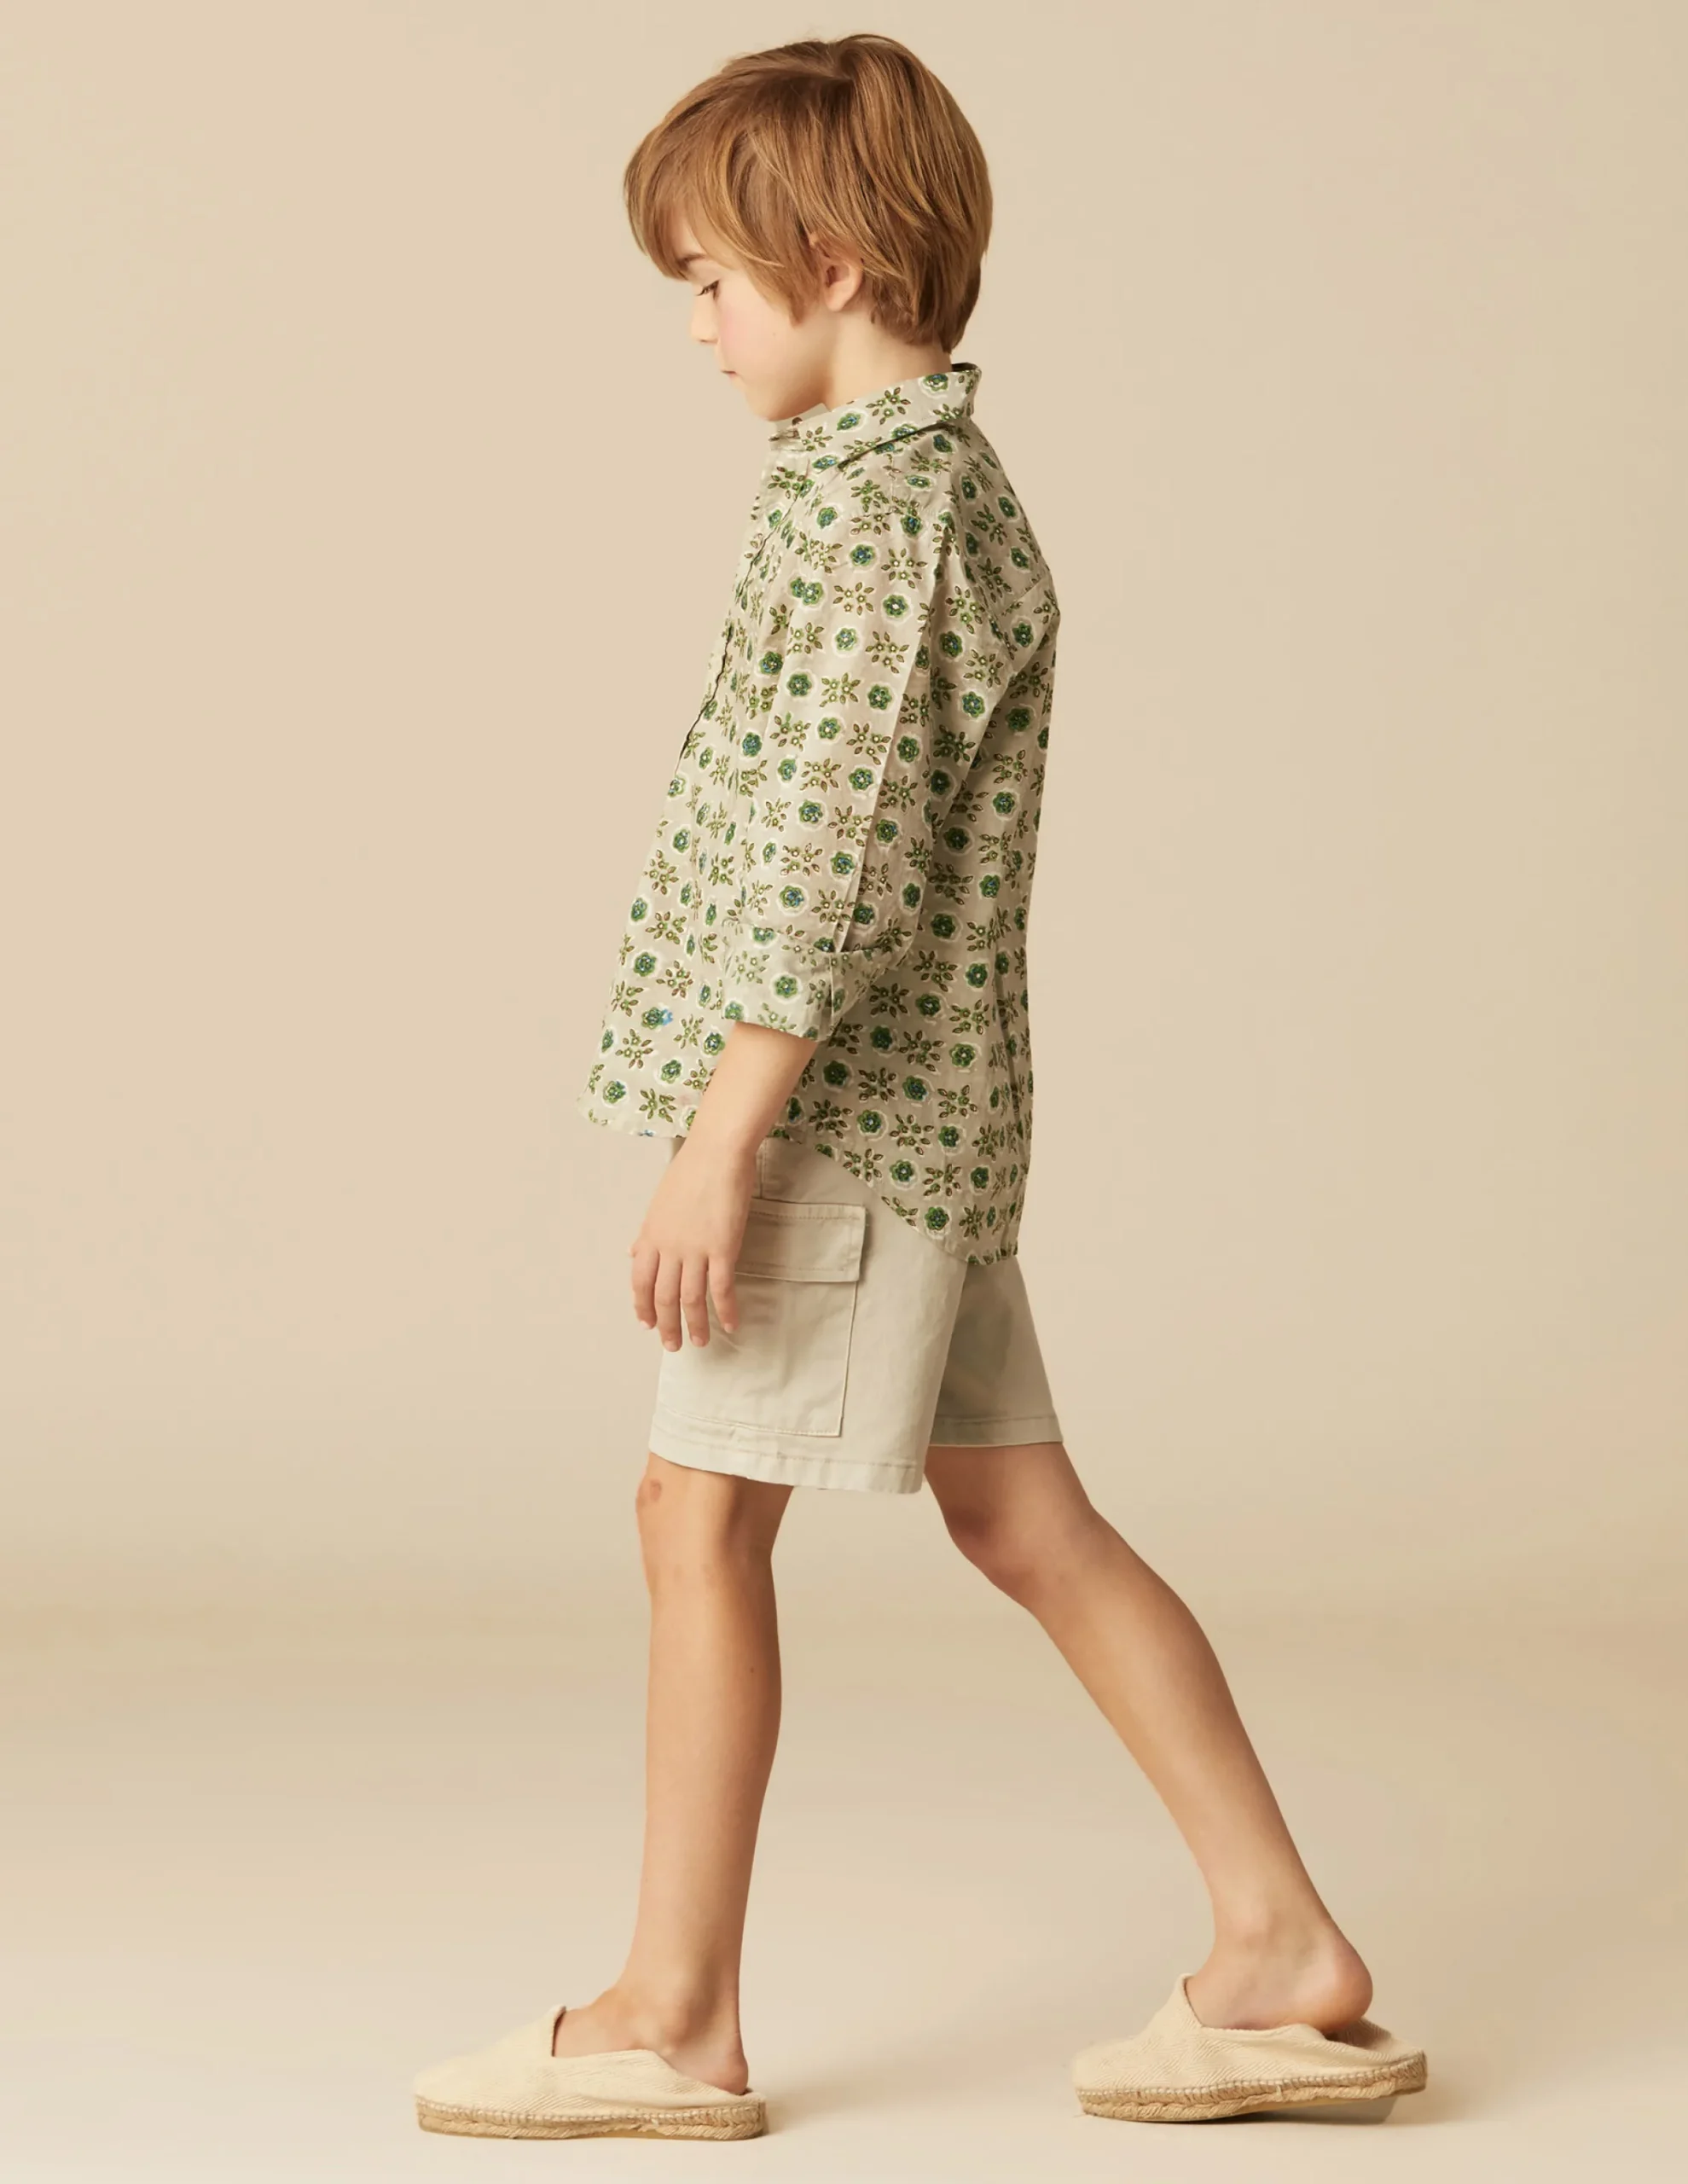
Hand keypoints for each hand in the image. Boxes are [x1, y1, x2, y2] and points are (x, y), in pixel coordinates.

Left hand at [629, 1134, 757, 1348]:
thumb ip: (648, 1233)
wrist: (716, 1152)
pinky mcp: (723, 1248)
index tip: (647, 1324)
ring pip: (691, 1299)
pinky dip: (726, 1309)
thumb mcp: (659, 1203)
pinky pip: (722, 1288)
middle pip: (663, 1296)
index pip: (639, 1281)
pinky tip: (731, 1324)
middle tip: (672, 1345)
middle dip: (667, 1325)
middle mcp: (669, 1247)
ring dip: (695, 1325)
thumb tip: (633, 1253)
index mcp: (651, 1235)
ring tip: (701, 1342)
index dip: (642, 1306)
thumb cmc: (691, 1170)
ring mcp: (695, 1249)